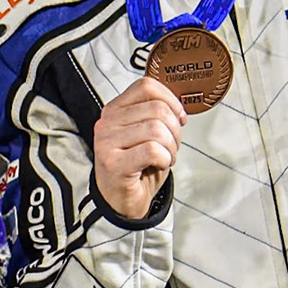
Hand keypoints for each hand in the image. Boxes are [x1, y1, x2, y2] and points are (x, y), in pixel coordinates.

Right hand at [93, 77, 184, 219]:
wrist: (121, 201)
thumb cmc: (138, 167)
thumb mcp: (146, 134)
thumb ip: (156, 115)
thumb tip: (180, 105)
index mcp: (115, 110)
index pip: (146, 86)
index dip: (171, 100)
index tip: (179, 117)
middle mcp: (106, 122)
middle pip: (156, 109)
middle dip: (175, 130)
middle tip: (172, 146)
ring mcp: (107, 142)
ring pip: (156, 128)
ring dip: (171, 146)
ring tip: (165, 157)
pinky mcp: (113, 163)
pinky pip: (152, 150)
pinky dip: (164, 158)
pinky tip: (159, 165)